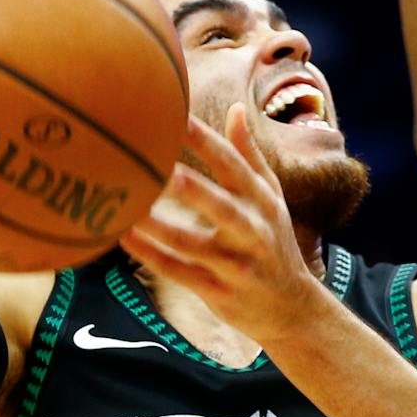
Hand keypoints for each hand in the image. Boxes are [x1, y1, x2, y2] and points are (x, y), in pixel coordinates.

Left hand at [120, 106, 326, 343]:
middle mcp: (253, 231)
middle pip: (221, 207)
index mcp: (263, 202)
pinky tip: (125, 237)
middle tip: (159, 166)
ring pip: (192, 244)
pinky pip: (180, 272)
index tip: (178, 116)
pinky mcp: (218, 292)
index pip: (234, 167)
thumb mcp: (271, 199)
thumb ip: (250, 156)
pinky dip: (152, 256)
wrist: (291, 308)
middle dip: (192, 189)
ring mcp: (235, 265)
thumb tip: (234, 108)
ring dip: (158, 227)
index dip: (207, 142)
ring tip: (128, 206)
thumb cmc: (273, 242)